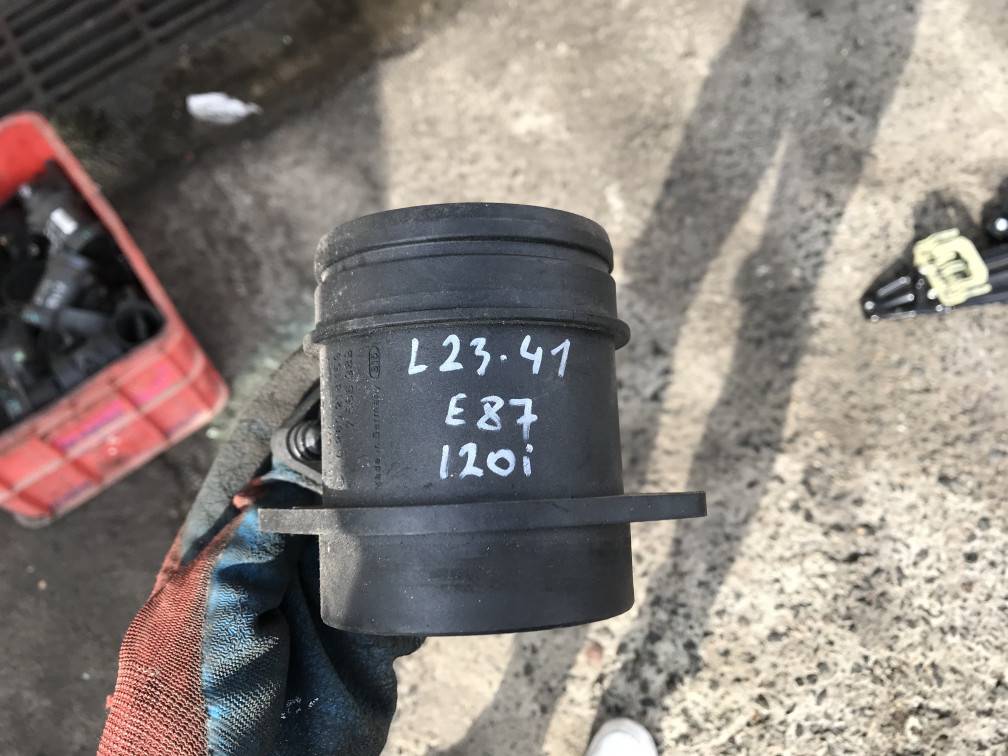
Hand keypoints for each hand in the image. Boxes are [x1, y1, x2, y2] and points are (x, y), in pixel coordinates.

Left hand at [98, 351, 420, 755]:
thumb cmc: (188, 714)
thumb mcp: (201, 620)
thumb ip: (240, 554)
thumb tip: (276, 488)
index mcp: (226, 553)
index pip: (256, 467)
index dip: (284, 420)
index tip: (320, 371)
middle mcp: (281, 565)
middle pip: (321, 490)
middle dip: (353, 450)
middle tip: (393, 399)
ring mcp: (328, 600)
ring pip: (368, 533)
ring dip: (395, 503)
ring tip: (429, 455)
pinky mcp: (371, 637)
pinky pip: (405, 591)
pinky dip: (426, 570)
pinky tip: (446, 536)